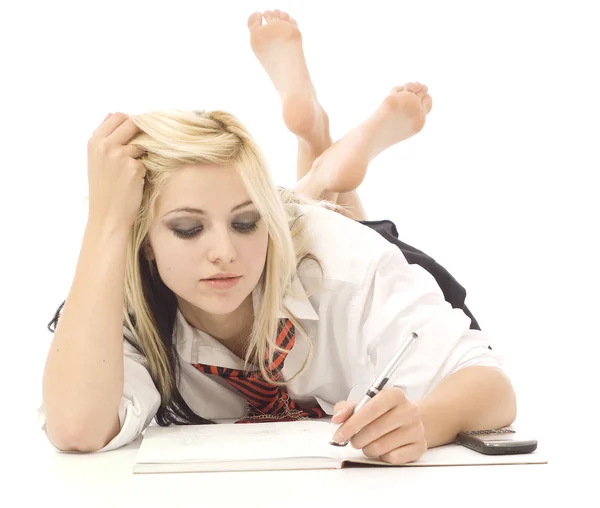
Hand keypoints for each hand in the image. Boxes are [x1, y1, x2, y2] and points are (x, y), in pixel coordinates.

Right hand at [87, 112, 145, 230]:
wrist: (107, 216)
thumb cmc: (106, 189)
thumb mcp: (97, 160)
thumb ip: (106, 139)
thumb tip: (121, 116)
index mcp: (94, 141)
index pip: (117, 116)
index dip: (130, 123)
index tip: (136, 135)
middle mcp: (104, 145)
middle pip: (132, 122)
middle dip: (141, 132)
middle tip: (144, 148)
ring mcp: (119, 155)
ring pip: (142, 142)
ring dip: (144, 153)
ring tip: (136, 169)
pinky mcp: (133, 167)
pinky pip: (148, 160)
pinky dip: (146, 169)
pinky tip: (138, 181)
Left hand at [331, 387, 426, 464]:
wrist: (408, 421)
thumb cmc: (382, 413)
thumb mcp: (363, 405)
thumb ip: (347, 409)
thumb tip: (337, 419)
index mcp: (395, 395)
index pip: (371, 409)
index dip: (352, 423)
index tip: (339, 434)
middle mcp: (409, 410)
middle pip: (375, 429)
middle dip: (357, 439)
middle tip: (352, 441)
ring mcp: (417, 429)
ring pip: (382, 446)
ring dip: (367, 449)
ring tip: (367, 444)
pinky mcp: (420, 446)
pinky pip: (393, 458)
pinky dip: (382, 456)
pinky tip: (383, 449)